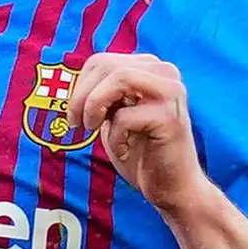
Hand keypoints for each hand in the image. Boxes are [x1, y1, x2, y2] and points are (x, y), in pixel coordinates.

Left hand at [65, 52, 214, 216]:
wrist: (173, 188)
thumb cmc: (142, 154)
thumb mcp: (116, 115)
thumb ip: (103, 94)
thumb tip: (74, 84)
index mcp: (152, 69)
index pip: (103, 61)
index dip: (80, 86)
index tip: (75, 114)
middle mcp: (166, 74)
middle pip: (108, 66)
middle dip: (82, 96)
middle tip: (77, 124)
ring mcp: (171, 93)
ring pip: (119, 78)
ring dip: (94, 105)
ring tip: (92, 129)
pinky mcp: (170, 118)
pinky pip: (125, 116)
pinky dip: (114, 137)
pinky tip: (124, 150)